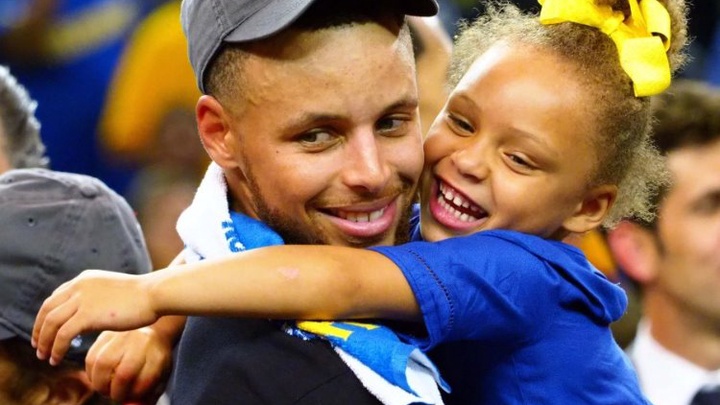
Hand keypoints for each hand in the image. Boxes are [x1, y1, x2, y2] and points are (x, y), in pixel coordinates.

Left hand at [32, 269, 158, 365]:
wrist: (153, 294)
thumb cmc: (142, 295)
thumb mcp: (113, 290)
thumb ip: (98, 297)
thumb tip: (92, 313)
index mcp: (85, 279)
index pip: (56, 297)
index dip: (47, 315)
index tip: (46, 329)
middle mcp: (79, 286)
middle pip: (47, 309)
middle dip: (39, 329)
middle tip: (38, 345)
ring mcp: (81, 300)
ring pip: (50, 324)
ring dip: (44, 342)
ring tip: (44, 356)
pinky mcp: (87, 315)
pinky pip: (62, 335)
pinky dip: (55, 349)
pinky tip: (56, 358)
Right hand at [85, 329, 172, 402]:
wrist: (153, 332)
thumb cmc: (155, 361)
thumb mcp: (158, 380)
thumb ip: (146, 398)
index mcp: (157, 356)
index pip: (144, 381)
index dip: (133, 394)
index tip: (130, 395)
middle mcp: (141, 343)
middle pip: (123, 374)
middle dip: (115, 392)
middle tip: (116, 394)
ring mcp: (122, 336)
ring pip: (103, 364)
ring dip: (100, 383)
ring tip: (106, 387)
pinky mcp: (105, 334)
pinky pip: (91, 357)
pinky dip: (91, 373)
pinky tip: (99, 377)